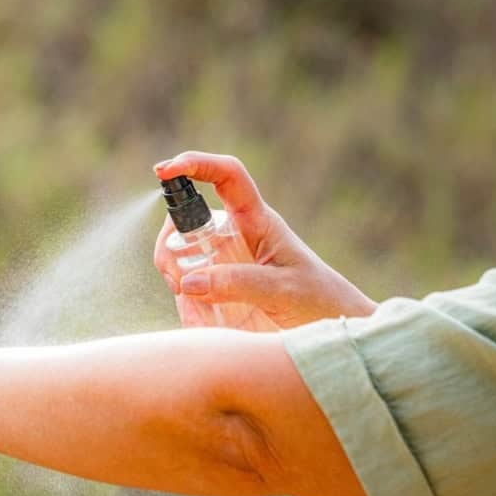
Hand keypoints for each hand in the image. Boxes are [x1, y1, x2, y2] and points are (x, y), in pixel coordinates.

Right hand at [154, 151, 377, 328]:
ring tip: (191, 302)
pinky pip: (185, 290)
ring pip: (177, 255)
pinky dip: (184, 305)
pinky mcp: (214, 290)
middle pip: (185, 220)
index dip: (196, 165)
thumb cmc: (317, 299)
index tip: (165, 170)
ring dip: (173, 276)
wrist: (330, 330)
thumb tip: (188, 282)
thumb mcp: (284, 289)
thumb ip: (240, 283)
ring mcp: (220, 262)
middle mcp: (233, 236)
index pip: (226, 176)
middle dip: (170, 242)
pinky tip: (200, 321)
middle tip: (177, 277)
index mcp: (256, 221)